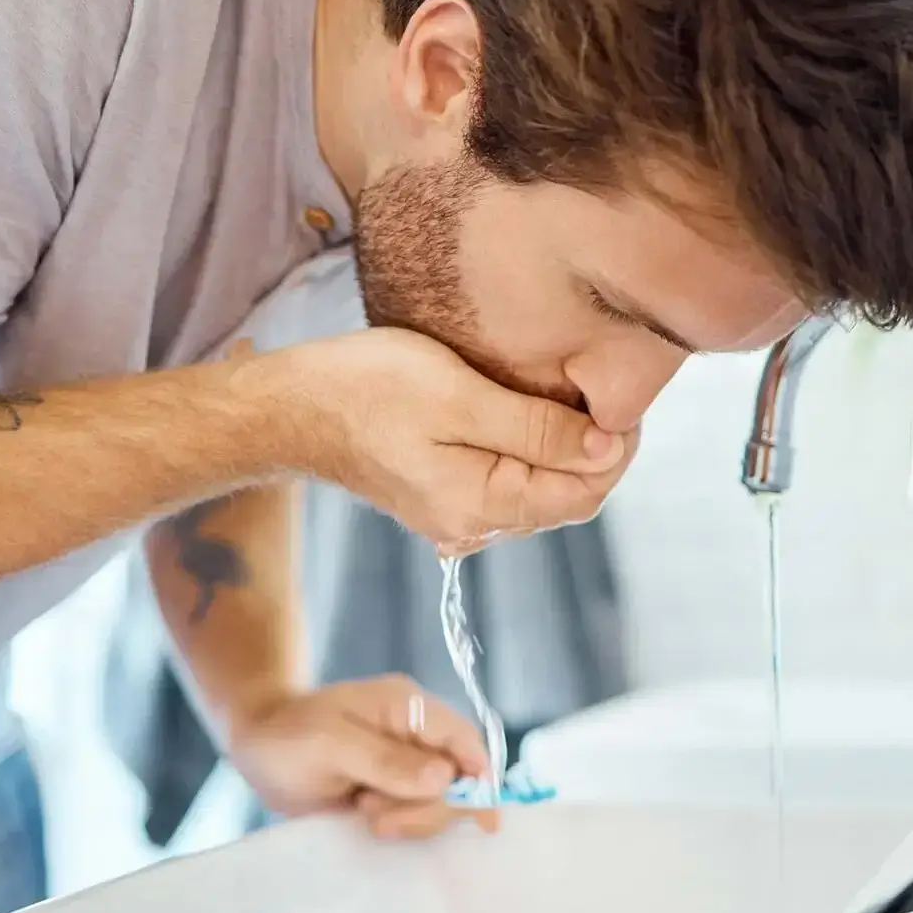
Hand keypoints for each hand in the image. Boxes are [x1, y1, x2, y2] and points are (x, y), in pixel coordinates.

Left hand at [227, 674, 499, 839]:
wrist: (258, 745)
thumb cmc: (288, 733)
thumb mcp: (328, 743)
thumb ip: (384, 760)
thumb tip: (444, 777)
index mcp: (409, 706)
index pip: (464, 740)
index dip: (480, 777)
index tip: (481, 817)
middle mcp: (417, 734)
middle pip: (458, 780)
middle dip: (424, 806)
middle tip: (374, 815)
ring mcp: (408, 764)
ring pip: (440, 802)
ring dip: (408, 817)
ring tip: (361, 808)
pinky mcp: (396, 790)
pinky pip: (419, 813)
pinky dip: (402, 824)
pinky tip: (370, 819)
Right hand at [260, 328, 635, 555]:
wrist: (291, 405)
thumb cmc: (367, 389)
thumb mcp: (459, 398)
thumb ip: (537, 429)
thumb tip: (608, 449)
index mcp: (482, 506)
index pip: (584, 494)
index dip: (616, 450)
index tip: (621, 399)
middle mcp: (472, 524)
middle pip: (565, 496)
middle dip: (595, 449)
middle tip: (601, 388)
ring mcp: (453, 514)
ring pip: (538, 488)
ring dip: (563, 448)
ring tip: (567, 393)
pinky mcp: (439, 494)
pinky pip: (506, 480)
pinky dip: (528, 450)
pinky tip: (522, 410)